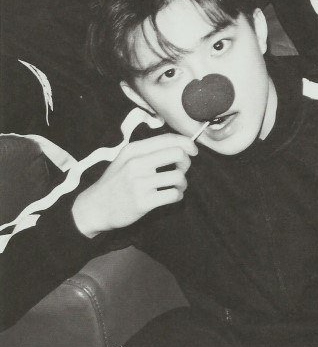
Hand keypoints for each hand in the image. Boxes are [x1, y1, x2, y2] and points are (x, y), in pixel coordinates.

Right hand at [72, 134, 197, 237]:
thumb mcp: (125, 159)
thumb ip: (148, 151)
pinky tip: (172, 196)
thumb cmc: (115, 182)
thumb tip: (179, 145)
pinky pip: (174, 195)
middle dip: (186, 162)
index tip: (193, 151)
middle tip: (181, 170)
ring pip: (179, 177)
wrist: (95, 207)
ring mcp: (140, 183)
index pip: (168, 139)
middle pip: (177, 154)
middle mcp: (137, 163)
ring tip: (176, 186)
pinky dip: (178, 195)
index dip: (187, 143)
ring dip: (183, 183)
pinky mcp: (144, 202)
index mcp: (134, 150)